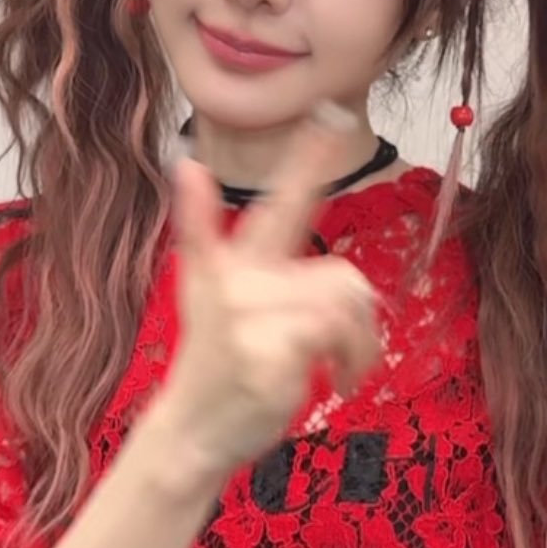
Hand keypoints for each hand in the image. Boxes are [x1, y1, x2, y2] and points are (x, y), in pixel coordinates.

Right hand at [159, 108, 385, 477]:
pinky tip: (337, 383)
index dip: (302, 162)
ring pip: (344, 302)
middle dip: (359, 319)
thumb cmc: (222, 368)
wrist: (193, 431)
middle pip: (341, 275)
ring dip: (360, 345)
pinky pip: (335, 332)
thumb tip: (186, 166)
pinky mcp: (263, 346)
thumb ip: (227, 245)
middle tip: (350, 353)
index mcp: (235, 264)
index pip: (277, 206)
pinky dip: (351, 361)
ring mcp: (247, 312)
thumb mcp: (221, 302)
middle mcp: (238, 280)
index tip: (328, 115)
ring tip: (344, 369)